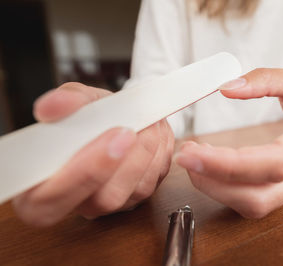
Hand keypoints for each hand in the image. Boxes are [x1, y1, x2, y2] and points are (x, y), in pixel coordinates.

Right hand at [13, 82, 174, 225]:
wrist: (115, 119)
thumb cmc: (90, 115)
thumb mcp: (76, 100)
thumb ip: (64, 102)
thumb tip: (50, 107)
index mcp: (41, 188)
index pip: (51, 201)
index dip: (82, 173)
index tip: (111, 138)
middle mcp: (77, 203)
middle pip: (105, 199)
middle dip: (128, 161)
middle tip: (134, 129)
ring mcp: (110, 203)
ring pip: (136, 190)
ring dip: (148, 150)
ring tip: (148, 122)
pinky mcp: (136, 197)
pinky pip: (155, 181)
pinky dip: (160, 152)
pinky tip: (155, 133)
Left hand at [175, 68, 282, 217]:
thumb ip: (266, 79)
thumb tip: (227, 88)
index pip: (278, 161)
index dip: (233, 163)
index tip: (195, 152)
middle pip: (263, 194)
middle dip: (216, 181)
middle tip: (185, 156)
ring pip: (255, 205)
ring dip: (215, 187)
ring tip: (193, 159)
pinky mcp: (282, 193)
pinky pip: (250, 202)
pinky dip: (222, 188)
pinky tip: (207, 167)